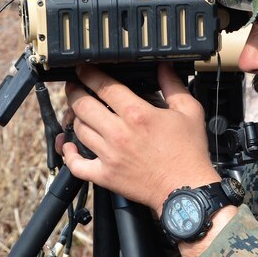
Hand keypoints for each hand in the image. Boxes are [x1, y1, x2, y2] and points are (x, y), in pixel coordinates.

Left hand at [56, 63, 220, 211]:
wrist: (186, 189)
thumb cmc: (189, 153)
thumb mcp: (189, 112)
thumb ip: (173, 86)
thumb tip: (163, 67)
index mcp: (137, 114)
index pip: (104, 86)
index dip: (89, 73)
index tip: (83, 69)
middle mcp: (119, 133)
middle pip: (82, 105)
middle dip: (74, 91)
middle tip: (74, 86)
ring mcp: (109, 155)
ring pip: (78, 129)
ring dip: (74, 118)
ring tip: (79, 113)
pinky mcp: (105, 175)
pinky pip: (76, 164)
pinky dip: (68, 154)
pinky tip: (69, 146)